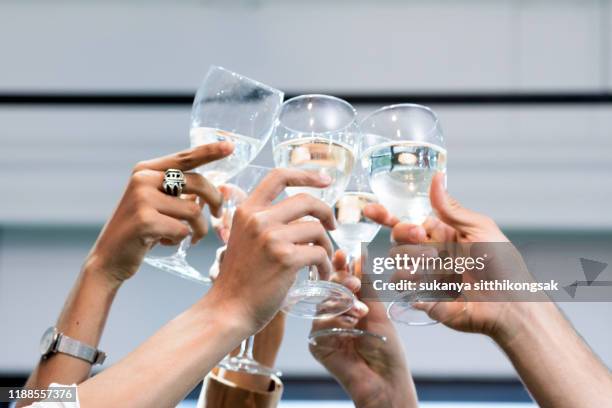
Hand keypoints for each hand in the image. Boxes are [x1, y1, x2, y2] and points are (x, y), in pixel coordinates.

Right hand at [83, 142, 232, 287]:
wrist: (109, 258)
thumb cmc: (141, 231)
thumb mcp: (157, 203)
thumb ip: (179, 191)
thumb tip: (216, 188)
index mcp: (146, 170)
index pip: (185, 157)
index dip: (210, 151)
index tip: (231, 145)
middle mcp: (143, 179)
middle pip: (198, 183)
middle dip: (215, 201)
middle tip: (218, 215)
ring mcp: (142, 198)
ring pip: (193, 210)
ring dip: (197, 229)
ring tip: (187, 237)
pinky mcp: (145, 220)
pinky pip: (182, 230)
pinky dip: (180, 240)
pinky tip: (164, 242)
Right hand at [208, 169, 335, 333]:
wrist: (228, 309)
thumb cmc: (239, 279)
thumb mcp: (242, 238)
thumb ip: (262, 221)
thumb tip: (295, 211)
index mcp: (247, 210)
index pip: (279, 176)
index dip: (306, 174)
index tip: (326, 179)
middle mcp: (258, 219)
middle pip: (306, 200)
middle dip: (326, 212)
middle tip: (332, 225)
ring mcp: (272, 238)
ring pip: (316, 229)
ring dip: (326, 245)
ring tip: (322, 260)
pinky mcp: (286, 259)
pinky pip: (319, 253)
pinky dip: (324, 265)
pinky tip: (320, 274)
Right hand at [310, 252, 416, 407]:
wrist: (385, 381)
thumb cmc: (386, 349)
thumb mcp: (379, 311)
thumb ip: (367, 285)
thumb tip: (361, 255)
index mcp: (349, 306)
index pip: (340, 281)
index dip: (339, 267)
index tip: (342, 254)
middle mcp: (334, 316)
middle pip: (327, 289)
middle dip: (339, 281)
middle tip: (353, 281)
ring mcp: (324, 330)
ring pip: (322, 304)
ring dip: (342, 303)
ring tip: (361, 312)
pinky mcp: (317, 345)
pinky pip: (319, 324)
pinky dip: (335, 320)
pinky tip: (351, 325)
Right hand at [365, 173, 525, 341]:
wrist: (508, 305)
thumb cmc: (502, 266)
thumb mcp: (479, 229)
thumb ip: (451, 209)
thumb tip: (437, 177)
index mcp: (442, 234)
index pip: (408, 221)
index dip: (386, 215)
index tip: (370, 210)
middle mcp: (430, 253)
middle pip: (398, 239)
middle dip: (405, 235)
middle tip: (423, 239)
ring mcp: (425, 276)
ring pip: (397, 262)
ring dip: (411, 260)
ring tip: (434, 266)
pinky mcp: (423, 298)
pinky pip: (403, 288)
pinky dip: (411, 283)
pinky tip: (429, 284)